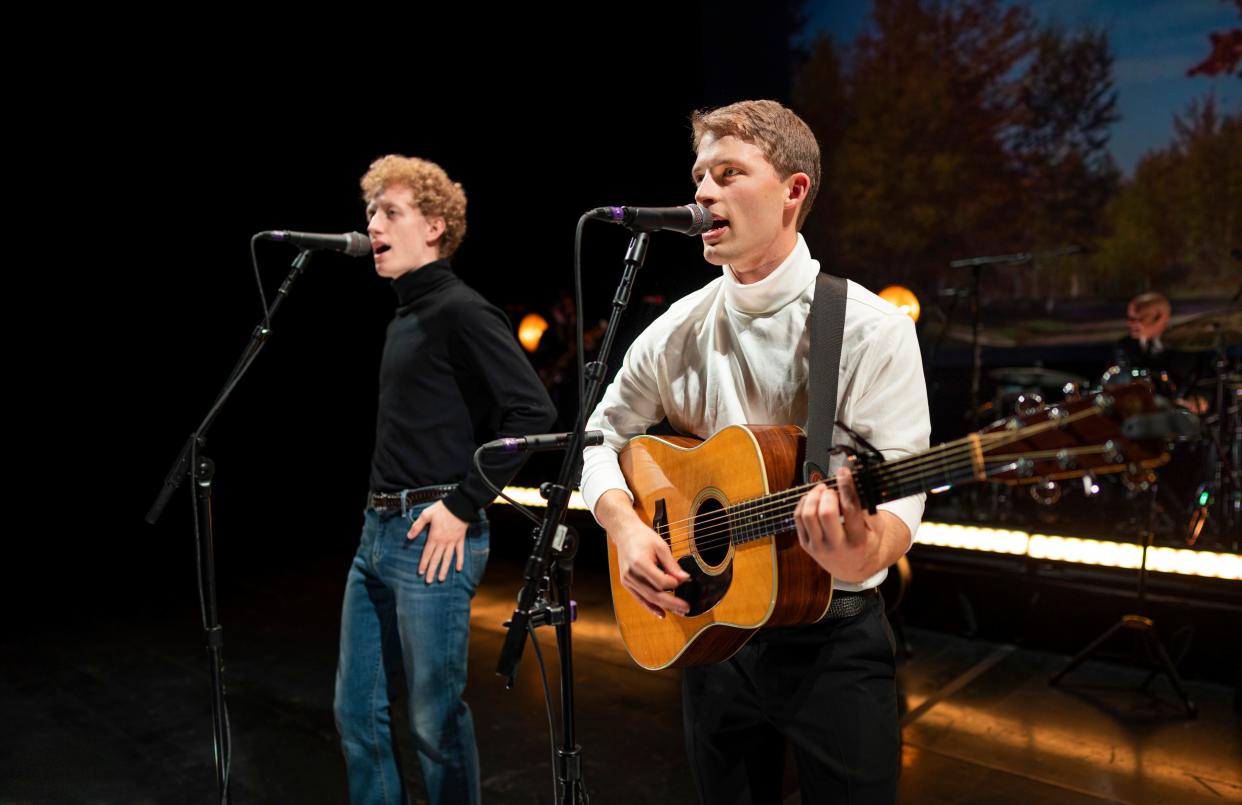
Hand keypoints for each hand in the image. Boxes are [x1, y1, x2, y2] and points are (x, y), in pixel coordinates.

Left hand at [407, 501, 468, 582]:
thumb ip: (417, 526)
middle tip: (429, 581)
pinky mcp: (460, 539)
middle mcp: (443, 542)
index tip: (421, 573)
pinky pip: (460, 552)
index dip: (423, 563)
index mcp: (434, 537)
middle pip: (436, 559)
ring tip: (441, 579)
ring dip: (444, 569)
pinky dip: (459, 560)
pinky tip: (458, 569)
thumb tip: (408, 536)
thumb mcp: (426, 514)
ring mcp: (453, 542)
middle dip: (432, 570)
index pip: (427, 553)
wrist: (460, 505)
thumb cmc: (442, 509)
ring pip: (448, 558)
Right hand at [596, 490, 689, 618]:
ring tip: (679, 612)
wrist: (624, 533)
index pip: (661, 581)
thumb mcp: (661, 547)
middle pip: (654, 594)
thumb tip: (684, 579)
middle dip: (672, 603)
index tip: (683, 579)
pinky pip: (640, 599)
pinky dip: (651, 607)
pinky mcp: (627, 584)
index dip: (674, 583)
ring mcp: (627, 581)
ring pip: (648, 598)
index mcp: (640, 563)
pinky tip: (662, 613)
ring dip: (665, 607)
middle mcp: (631, 574)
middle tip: (686, 608)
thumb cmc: (643, 537)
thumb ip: (672, 565)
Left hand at [794, 467, 884, 581]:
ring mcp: (818, 547)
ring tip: (822, 490)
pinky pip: (798, 518)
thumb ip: (869, 507)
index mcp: (858, 540)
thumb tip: (854, 482)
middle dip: (828, 494)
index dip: (846, 486)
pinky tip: (813, 498)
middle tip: (833, 490)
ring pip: (807, 515)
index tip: (844, 472)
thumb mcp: (877, 528)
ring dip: (813, 496)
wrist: (852, 568)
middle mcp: (837, 546)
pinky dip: (804, 502)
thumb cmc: (866, 542)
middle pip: (826, 513)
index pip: (850, 509)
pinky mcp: (806, 545)